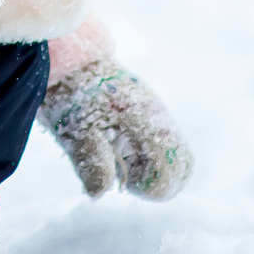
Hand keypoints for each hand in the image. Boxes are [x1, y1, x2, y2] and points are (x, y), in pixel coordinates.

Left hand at [39, 63, 192, 198]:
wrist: (70, 60)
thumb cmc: (72, 96)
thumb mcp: (77, 131)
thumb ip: (92, 162)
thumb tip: (100, 193)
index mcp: (147, 122)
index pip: (167, 174)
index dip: (145, 187)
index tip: (121, 179)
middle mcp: (160, 118)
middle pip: (183, 166)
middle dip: (158, 182)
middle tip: (126, 177)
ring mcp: (159, 114)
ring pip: (179, 155)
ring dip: (158, 170)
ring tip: (126, 166)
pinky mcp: (151, 113)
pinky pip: (168, 143)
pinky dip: (154, 158)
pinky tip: (125, 153)